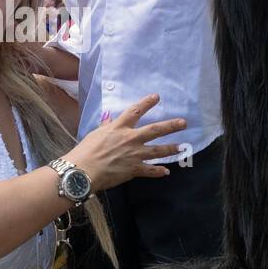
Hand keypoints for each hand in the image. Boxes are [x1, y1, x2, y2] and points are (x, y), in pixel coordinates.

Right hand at [65, 94, 185, 189]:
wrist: (83, 171)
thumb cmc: (85, 151)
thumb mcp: (95, 134)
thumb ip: (105, 126)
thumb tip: (109, 118)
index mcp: (119, 128)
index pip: (135, 111)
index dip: (146, 103)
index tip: (157, 97)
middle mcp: (130, 139)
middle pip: (155, 130)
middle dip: (170, 126)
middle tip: (183, 123)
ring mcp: (134, 155)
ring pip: (157, 151)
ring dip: (170, 148)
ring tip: (181, 147)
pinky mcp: (133, 170)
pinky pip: (149, 170)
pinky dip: (158, 171)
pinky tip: (166, 172)